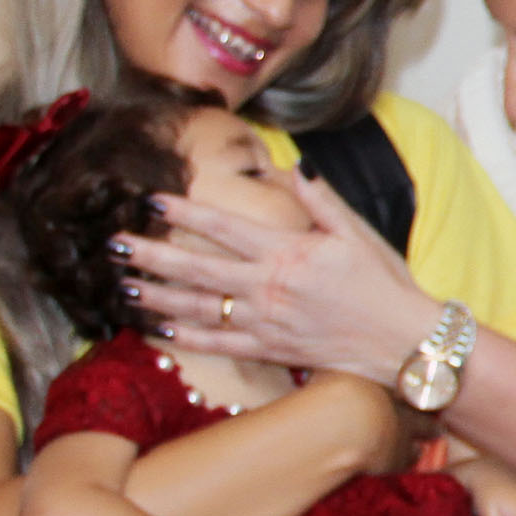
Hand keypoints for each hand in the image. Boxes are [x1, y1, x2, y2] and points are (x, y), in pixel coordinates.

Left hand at [116, 170, 436, 381]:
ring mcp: (265, 322)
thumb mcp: (356, 232)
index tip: (148, 200)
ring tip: (122, 286)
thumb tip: (292, 165)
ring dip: (156, 297)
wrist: (403, 340)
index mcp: (286, 253)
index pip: (222, 226)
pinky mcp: (271, 350)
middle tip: (112, 245)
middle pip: (195, 269)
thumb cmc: (384, 282)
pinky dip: (187, 338)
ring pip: (198, 308)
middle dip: (150, 255)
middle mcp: (267, 288)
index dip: (182, 213)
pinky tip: (159, 329)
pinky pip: (219, 345)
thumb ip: (319, 200)